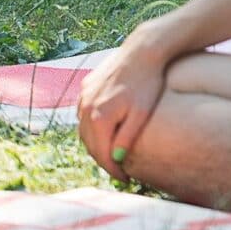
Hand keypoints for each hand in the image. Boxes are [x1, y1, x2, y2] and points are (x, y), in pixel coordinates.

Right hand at [75, 39, 170, 180]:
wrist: (142, 50)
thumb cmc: (147, 83)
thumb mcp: (141, 114)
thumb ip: (126, 139)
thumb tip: (116, 160)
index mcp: (99, 118)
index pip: (102, 154)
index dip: (114, 170)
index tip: (126, 179)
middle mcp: (85, 108)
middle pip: (90, 144)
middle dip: (104, 160)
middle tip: (120, 171)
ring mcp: (83, 96)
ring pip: (84, 130)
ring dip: (96, 144)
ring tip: (113, 154)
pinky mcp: (86, 86)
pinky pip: (84, 114)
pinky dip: (92, 127)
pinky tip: (104, 131)